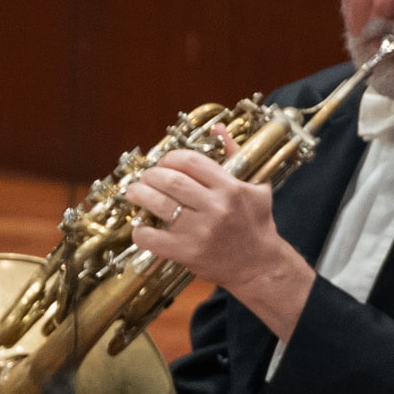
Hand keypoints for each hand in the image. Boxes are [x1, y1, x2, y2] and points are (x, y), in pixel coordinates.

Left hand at [126, 150, 318, 339]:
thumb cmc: (256, 223)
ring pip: (158, 204)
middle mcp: (216, 207)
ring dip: (139, 196)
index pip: (190, 161)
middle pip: (170, 180)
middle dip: (150, 176)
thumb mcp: (255, 186)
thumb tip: (217, 128)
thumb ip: (235, 156)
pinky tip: (139, 226)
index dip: (169, 158)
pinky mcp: (188, 252)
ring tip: (134, 193)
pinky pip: (152, 238)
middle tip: (144, 178)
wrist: (260, 265)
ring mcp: (200, 230)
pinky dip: (139, 231)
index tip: (163, 164)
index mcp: (231, 187)